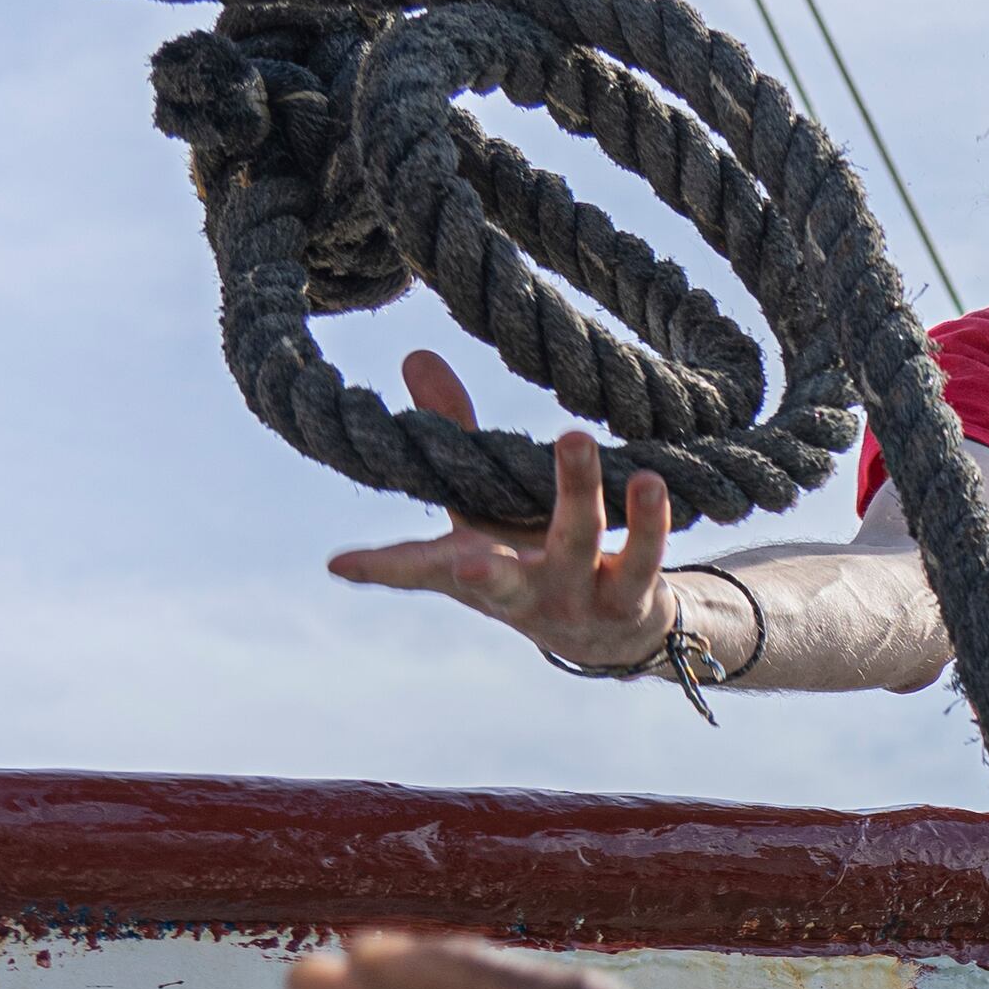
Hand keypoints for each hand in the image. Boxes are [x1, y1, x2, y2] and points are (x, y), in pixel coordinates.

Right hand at [324, 348, 679, 668]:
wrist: (611, 633)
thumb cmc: (531, 556)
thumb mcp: (487, 505)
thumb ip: (456, 434)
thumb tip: (417, 355)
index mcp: (476, 572)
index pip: (420, 570)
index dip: (381, 568)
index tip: (340, 565)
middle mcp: (523, 591)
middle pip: (499, 579)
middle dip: (483, 575)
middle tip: (472, 562)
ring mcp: (578, 596)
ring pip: (577, 545)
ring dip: (576, 493)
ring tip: (573, 437)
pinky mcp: (632, 598)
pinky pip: (645, 559)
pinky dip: (649, 523)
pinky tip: (648, 480)